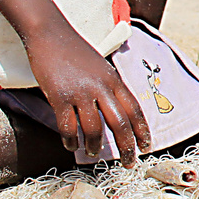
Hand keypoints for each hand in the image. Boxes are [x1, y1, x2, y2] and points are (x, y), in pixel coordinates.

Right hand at [26, 29, 149, 164]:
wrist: (52, 34)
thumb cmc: (76, 52)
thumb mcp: (101, 67)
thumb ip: (110, 87)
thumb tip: (117, 110)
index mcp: (115, 80)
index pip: (135, 109)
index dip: (142, 130)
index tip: (147, 146)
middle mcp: (102, 87)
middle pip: (120, 123)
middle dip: (127, 146)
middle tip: (129, 163)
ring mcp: (81, 92)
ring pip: (94, 128)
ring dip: (94, 146)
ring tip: (92, 154)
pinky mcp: (60, 97)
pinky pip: (68, 126)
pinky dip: (70, 139)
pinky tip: (70, 145)